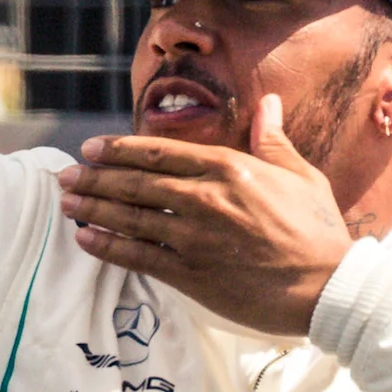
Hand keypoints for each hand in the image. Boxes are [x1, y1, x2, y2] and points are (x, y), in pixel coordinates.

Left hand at [57, 95, 359, 335]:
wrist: (325, 287)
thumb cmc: (317, 231)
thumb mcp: (301, 175)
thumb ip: (273, 140)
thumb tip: (269, 103)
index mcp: (229, 168)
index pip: (160, 152)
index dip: (120, 149)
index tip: (93, 148)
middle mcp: (204, 198)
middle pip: (136, 183)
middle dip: (95, 178)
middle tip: (66, 175)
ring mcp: (193, 238)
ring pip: (130, 217)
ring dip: (93, 208)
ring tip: (65, 203)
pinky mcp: (190, 274)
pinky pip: (138, 257)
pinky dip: (108, 246)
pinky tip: (85, 238)